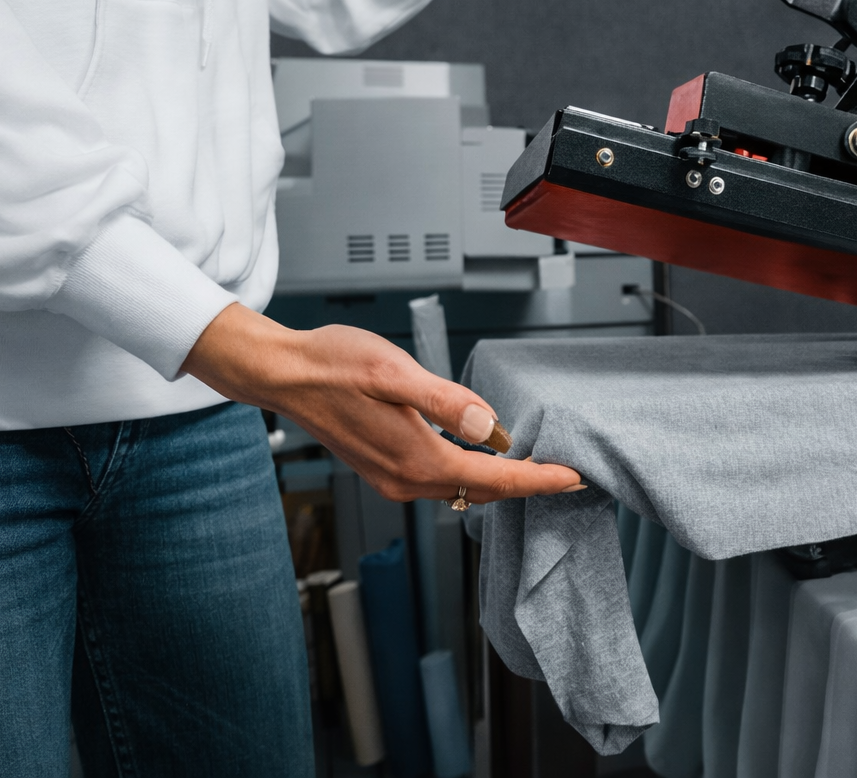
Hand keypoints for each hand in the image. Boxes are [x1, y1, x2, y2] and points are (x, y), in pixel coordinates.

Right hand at [181, 303, 582, 502]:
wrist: (283, 374)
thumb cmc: (333, 364)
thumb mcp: (394, 371)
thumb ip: (443, 400)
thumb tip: (487, 423)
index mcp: (416, 457)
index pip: (494, 477)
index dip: (538, 479)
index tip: (573, 479)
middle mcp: (405, 478)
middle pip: (482, 492)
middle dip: (526, 486)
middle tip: (566, 476)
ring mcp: (392, 478)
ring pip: (460, 491)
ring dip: (498, 483)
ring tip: (534, 468)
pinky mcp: (383, 468)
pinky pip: (439, 482)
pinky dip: (468, 476)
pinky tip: (480, 458)